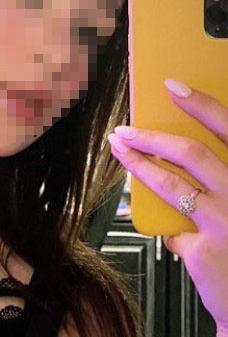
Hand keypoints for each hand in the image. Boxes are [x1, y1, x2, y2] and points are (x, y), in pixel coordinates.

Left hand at [107, 80, 227, 333]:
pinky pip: (173, 230)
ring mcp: (224, 222)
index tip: (173, 88)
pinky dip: (168, 229)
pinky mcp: (203, 248)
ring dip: (139, 164)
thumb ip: (224, 190)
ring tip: (119, 149)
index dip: (202, 106)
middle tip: (126, 128)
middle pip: (192, 153)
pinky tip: (169, 233)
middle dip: (152, 136)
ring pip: (171, 184)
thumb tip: (190, 179)